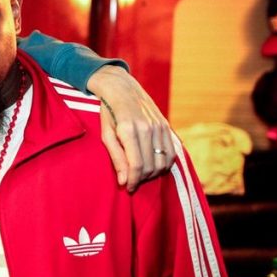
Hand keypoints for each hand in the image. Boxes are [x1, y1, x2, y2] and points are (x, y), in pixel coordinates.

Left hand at [86, 65, 174, 191]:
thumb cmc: (109, 112)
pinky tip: (153, 165)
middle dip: (141, 179)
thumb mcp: (106, 134)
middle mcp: (148, 128)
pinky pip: (171, 153)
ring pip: (163, 162)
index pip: (136, 165)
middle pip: (150, 166)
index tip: (128, 188)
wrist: (122, 88)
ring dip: (153, 173)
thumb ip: (116, 158)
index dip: (133, 181)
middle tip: (132, 181)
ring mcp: (159, 126)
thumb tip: (124, 182)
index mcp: (129, 130)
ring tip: (141, 174)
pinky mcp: (166, 126)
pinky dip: (164, 164)